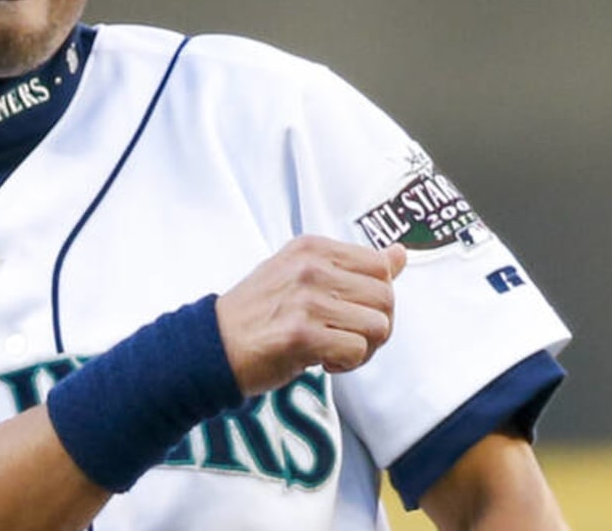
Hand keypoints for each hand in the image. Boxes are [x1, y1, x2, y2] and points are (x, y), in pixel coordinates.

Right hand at [215, 236, 406, 396]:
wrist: (211, 346)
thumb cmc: (260, 313)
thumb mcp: (303, 275)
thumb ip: (353, 266)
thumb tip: (400, 254)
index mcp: (312, 247)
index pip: (381, 266)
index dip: (378, 297)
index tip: (352, 313)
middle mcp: (310, 267)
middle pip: (386, 297)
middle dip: (377, 327)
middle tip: (348, 339)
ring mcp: (305, 300)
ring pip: (378, 326)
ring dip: (364, 349)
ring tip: (335, 351)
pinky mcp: (300, 334)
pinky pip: (356, 350)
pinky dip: (347, 364)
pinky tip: (323, 362)